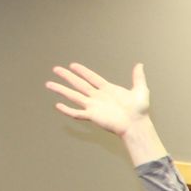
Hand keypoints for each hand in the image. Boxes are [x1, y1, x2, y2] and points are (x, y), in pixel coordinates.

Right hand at [46, 62, 167, 162]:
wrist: (137, 125)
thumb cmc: (140, 111)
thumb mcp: (141, 90)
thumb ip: (138, 77)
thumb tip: (140, 65)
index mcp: (107, 89)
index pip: (92, 78)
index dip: (82, 71)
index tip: (72, 65)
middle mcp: (98, 97)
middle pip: (79, 84)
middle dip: (67, 76)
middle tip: (56, 69)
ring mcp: (94, 106)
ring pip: (74, 96)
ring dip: (61, 90)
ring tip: (49, 84)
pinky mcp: (92, 116)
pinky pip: (77, 113)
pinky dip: (67, 110)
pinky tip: (58, 106)